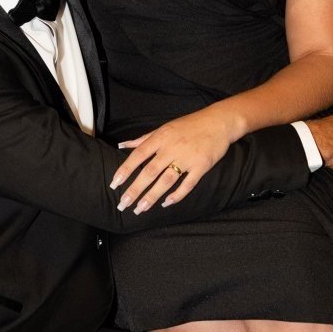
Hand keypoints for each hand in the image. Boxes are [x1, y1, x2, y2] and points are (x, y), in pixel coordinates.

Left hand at [110, 107, 235, 212]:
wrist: (218, 122)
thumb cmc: (189, 125)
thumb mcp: (164, 128)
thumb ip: (143, 139)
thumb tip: (121, 145)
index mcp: (161, 138)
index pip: (138, 155)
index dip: (125, 170)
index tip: (114, 184)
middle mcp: (172, 148)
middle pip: (150, 172)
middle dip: (135, 189)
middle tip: (124, 204)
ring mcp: (187, 158)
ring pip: (166, 181)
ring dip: (152, 196)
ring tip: (140, 209)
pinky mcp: (201, 166)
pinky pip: (188, 184)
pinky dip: (177, 195)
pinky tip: (166, 204)